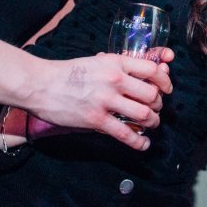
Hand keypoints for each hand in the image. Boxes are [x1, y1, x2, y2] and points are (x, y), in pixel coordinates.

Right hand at [20, 53, 173, 150]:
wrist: (39, 84)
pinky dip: (138, 141)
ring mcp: (105, 100)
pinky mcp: (95, 120)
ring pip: (143, 113)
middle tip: (156, 109)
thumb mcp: (96, 61)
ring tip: (152, 124)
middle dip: (159, 104)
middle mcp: (114, 80)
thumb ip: (116, 67)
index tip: (166, 89)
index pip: (152, 70)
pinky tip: (143, 144)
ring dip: (153, 121)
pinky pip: (125, 133)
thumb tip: (137, 75)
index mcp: (116, 63)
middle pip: (151, 94)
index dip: (164, 82)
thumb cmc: (67, 72)